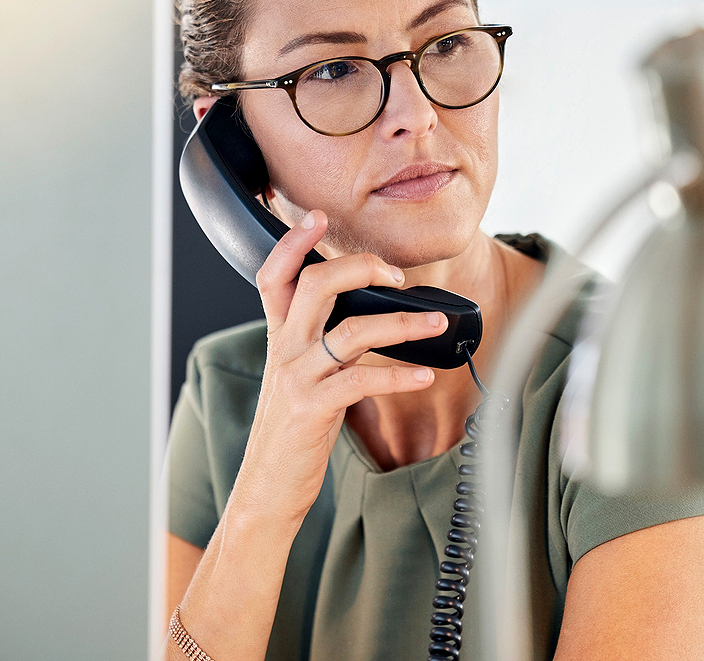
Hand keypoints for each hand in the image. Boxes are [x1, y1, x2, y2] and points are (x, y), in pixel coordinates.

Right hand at [227, 209, 447, 528]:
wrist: (266, 486)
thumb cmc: (291, 429)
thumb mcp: (296, 375)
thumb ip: (318, 341)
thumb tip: (369, 315)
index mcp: (279, 336)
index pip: (272, 276)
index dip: (292, 242)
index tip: (318, 217)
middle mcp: (284, 349)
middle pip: (315, 285)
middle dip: (361, 267)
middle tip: (397, 276)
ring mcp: (297, 377)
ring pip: (351, 330)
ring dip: (402, 322)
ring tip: (437, 322)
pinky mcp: (313, 408)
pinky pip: (363, 380)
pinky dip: (400, 376)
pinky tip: (426, 376)